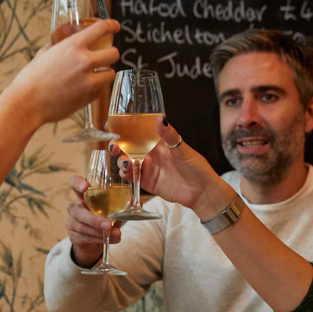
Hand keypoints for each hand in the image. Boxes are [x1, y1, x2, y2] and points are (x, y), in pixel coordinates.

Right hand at [10, 20, 119, 125]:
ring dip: (104, 73)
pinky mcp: (88, 97)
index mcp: (73, 46)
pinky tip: (83, 89)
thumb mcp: (43, 54)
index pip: (101, 29)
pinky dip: (94, 89)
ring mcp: (89, 81)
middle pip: (114, 53)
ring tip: (95, 75)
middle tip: (106, 56)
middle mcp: (85, 61)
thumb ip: (58, 46)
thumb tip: (62, 41)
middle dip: (111, 53)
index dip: (111, 26)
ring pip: (110, 74)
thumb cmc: (31, 78)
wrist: (27, 103)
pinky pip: (99, 91)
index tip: (115, 26)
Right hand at [66, 175, 122, 268]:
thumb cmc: (103, 219)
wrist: (94, 241)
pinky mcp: (73, 235)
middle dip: (93, 219)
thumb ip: (122, 205)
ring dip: (100, 232)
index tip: (85, 187)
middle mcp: (75, 207)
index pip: (74, 183)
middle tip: (108, 225)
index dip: (77, 183)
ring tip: (116, 235)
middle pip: (77, 211)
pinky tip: (109, 240)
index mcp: (83, 195)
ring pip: (82, 226)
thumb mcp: (113, 211)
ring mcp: (71, 221)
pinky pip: (84, 237)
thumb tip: (135, 200)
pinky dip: (98, 239)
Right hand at [111, 118, 232, 218]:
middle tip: (114, 146)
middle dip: (117, 145)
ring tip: (124, 162)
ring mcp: (148, 167)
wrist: (201, 191)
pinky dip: (126, 174)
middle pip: (128, 147)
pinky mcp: (147, 182)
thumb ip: (169, 135)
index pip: (137, 132)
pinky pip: (132, 176)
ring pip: (127, 161)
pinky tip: (127, 172)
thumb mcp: (182, 149)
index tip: (110, 124)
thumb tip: (161, 119)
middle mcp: (150, 153)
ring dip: (121, 160)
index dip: (123, 127)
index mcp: (158, 142)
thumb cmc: (196, 166)